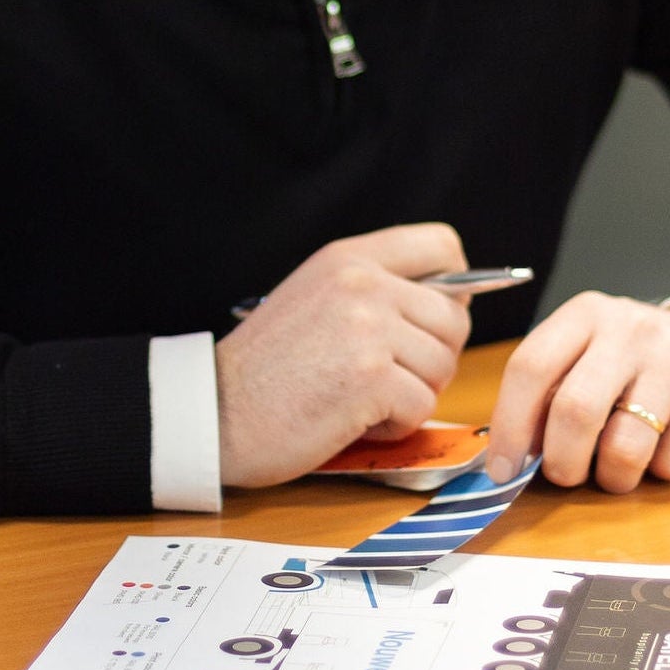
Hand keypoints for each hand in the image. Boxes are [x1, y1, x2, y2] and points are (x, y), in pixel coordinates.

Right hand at [217, 223, 471, 486]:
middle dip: (433, 358)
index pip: (442, 244)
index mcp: (349, 258)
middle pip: (453, 319)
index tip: (430, 320)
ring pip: (442, 366)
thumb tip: (454, 300)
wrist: (214, 411)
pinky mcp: (370, 379)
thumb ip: (375, 288)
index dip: (454, 287)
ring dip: (412, 395)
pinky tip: (355, 420)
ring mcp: (368, 329)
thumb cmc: (267, 366)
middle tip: (389, 379)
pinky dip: (395, 426)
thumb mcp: (316, 297)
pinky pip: (422, 406)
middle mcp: (362, 283)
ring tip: (363, 400)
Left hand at [485, 295, 669, 493]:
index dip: (510, 425)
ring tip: (617, 466)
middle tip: (565, 474)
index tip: (503, 468)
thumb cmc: (638, 359)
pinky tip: (664, 448)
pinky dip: (661, 473)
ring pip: (624, 447)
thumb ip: (550, 391)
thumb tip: (511, 456)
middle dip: (562, 461)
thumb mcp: (589, 352)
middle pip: (575, 411)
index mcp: (585, 314)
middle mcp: (629, 329)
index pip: (530, 367)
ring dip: (613, 477)